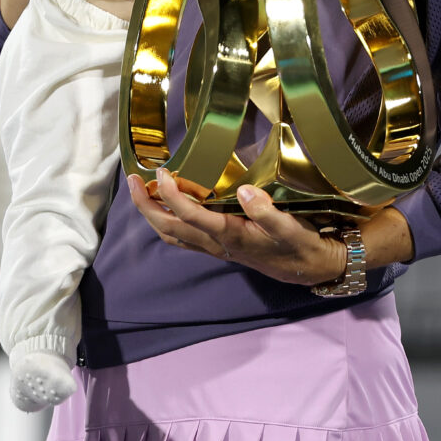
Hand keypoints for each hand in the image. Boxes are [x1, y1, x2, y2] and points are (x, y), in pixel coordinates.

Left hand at [125, 169, 347, 287]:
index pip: (190, 215)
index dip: (171, 194)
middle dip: (146, 206)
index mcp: (231, 236)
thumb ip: (268, 212)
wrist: (309, 268)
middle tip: (132, 180)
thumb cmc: (300, 245)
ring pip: (171, 235)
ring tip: (140, 190)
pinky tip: (164, 206)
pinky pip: (181, 237)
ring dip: (151, 214)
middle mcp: (216, 244)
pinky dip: (166, 221)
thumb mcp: (291, 228)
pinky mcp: (217, 246)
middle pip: (168, 228)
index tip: (161, 172)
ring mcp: (214, 248)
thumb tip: (244, 191)